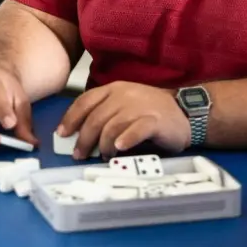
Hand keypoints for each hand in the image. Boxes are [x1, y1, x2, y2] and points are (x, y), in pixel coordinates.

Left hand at [59, 81, 189, 159]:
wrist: (185, 112)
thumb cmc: (149, 112)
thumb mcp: (123, 106)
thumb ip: (104, 115)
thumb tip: (79, 135)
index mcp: (113, 89)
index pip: (85, 101)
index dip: (71, 118)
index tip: (61, 134)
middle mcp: (123, 95)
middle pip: (95, 118)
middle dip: (83, 139)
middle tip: (79, 155)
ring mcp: (139, 107)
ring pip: (112, 126)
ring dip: (103, 145)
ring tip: (103, 156)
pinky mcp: (154, 120)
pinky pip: (136, 130)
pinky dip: (125, 140)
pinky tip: (119, 148)